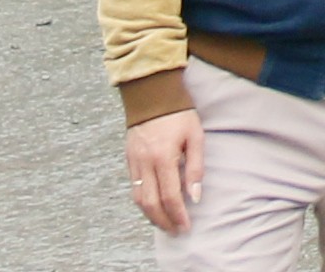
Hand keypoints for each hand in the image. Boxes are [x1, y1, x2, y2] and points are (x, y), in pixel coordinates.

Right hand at [125, 115, 203, 236]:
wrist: (152, 93)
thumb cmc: (178, 113)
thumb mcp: (195, 136)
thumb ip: (196, 167)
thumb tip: (195, 196)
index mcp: (163, 157)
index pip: (170, 196)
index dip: (178, 215)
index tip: (186, 226)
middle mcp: (145, 162)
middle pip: (151, 203)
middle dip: (164, 221)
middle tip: (176, 231)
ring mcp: (134, 161)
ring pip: (138, 199)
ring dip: (151, 216)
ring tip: (165, 224)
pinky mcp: (128, 159)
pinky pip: (133, 188)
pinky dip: (142, 202)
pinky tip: (152, 207)